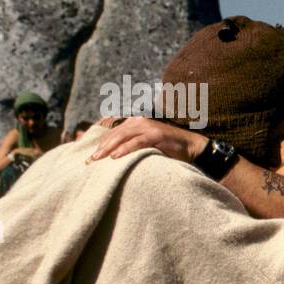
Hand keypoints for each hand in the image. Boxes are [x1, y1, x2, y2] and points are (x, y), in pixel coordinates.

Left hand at [86, 116, 206, 162]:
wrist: (193, 147)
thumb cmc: (170, 150)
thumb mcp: (147, 146)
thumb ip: (133, 147)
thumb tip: (115, 158)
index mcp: (136, 123)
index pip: (113, 133)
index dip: (101, 144)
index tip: (90, 158)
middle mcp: (140, 122)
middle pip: (115, 134)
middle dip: (101, 148)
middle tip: (89, 161)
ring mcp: (148, 127)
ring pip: (122, 137)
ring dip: (108, 148)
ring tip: (98, 159)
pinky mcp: (156, 135)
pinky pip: (137, 142)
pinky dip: (125, 149)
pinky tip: (115, 157)